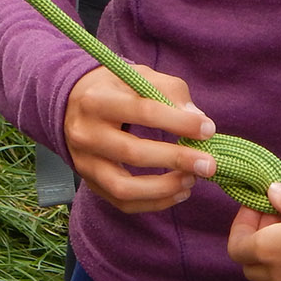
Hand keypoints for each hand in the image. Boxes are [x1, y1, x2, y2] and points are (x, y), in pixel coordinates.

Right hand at [64, 64, 216, 213]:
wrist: (73, 103)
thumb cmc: (116, 88)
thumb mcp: (140, 76)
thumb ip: (171, 92)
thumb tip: (199, 121)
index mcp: (98, 100)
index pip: (143, 112)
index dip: (179, 123)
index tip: (208, 129)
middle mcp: (85, 133)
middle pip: (132, 153)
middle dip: (176, 160)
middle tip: (208, 164)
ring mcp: (84, 162)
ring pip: (123, 187)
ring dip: (163, 188)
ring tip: (191, 180)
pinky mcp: (90, 182)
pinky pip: (122, 202)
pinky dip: (154, 203)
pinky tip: (178, 192)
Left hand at [228, 183, 280, 280]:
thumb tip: (271, 192)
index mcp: (269, 249)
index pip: (236, 245)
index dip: (242, 224)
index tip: (259, 205)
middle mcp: (276, 274)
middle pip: (248, 263)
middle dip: (254, 239)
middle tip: (275, 216)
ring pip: (269, 272)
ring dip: (273, 252)